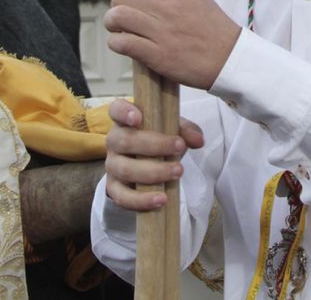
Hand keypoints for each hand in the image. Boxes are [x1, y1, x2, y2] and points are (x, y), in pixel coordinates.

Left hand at [104, 0, 240, 89]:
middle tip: (124, 15)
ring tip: (120, 29)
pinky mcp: (158, 56)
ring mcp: (162, 32)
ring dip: (112, 24)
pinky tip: (124, 45)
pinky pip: (122, 43)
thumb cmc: (212, 28)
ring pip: (117, 17)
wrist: (230, 59)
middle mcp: (168, 7)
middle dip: (116, 5)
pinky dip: (117, 43)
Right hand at [104, 97, 204, 211]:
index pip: (116, 109)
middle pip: (125, 141)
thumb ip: (186, 131)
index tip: (138, 118)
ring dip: (153, 172)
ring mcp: (112, 165)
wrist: (147, 165)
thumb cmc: (159, 140)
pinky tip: (162, 199)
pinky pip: (123, 197)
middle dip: (155, 145)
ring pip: (125, 169)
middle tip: (181, 147)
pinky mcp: (114, 188)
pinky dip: (142, 200)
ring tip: (178, 172)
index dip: (124, 112)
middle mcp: (113, 141)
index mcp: (124, 120)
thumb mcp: (174, 130)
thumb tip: (198, 140)